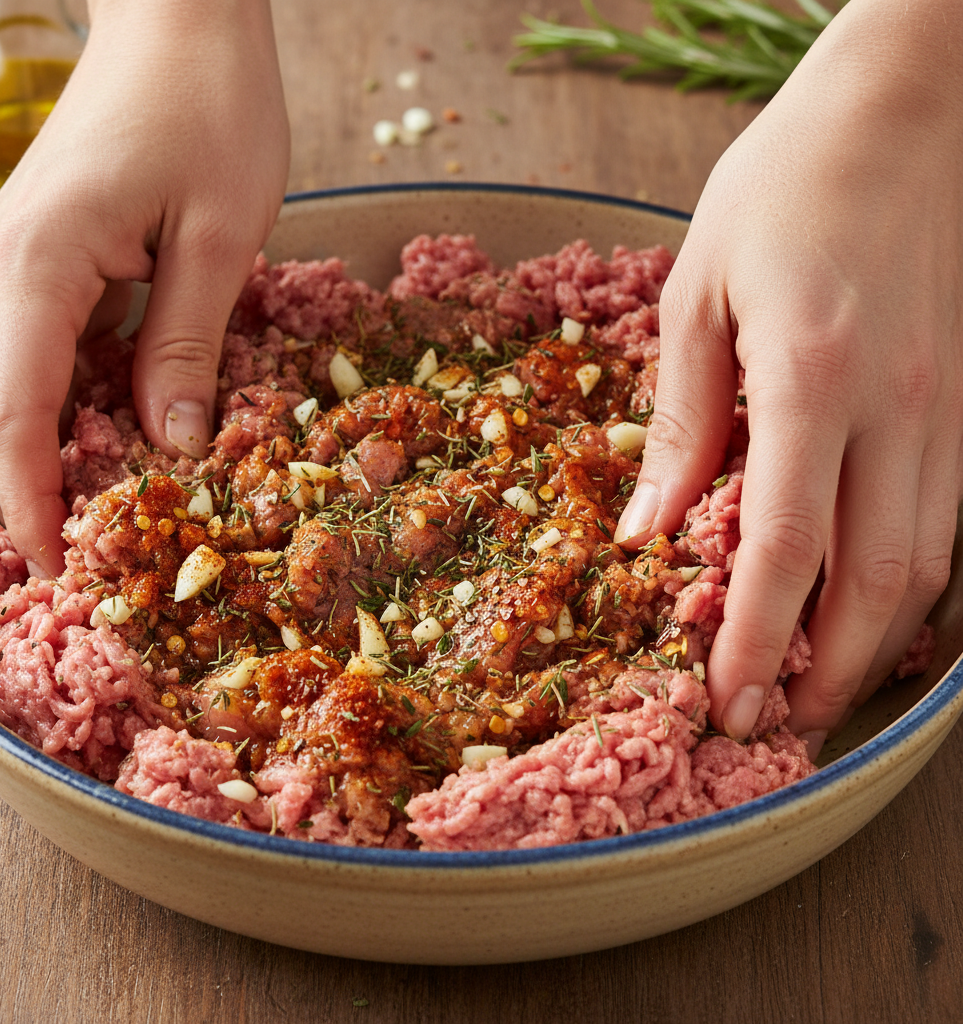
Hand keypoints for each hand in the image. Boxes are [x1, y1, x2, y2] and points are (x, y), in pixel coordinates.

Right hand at [0, 0, 289, 575]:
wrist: (181, 22)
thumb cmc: (208, 108)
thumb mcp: (219, 237)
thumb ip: (187, 344)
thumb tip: (170, 444)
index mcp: (42, 265)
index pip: (18, 414)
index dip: (32, 500)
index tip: (55, 570)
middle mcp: (12, 270)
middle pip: (9, 410)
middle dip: (41, 491)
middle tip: (91, 564)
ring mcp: (26, 263)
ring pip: (30, 387)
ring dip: (64, 455)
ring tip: (112, 521)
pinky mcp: (56, 259)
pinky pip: (58, 352)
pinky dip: (84, 405)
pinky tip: (126, 440)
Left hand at [615, 0, 962, 755]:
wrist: (906, 108)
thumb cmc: (785, 188)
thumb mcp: (697, 296)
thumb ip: (679, 423)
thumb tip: (650, 533)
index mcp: (813, 380)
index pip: (784, 550)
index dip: (754, 639)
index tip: (724, 698)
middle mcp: (898, 410)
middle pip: (877, 583)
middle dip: (824, 670)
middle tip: (774, 721)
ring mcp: (950, 408)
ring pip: (932, 565)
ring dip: (875, 644)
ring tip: (818, 687)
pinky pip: (954, 518)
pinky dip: (919, 586)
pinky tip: (878, 613)